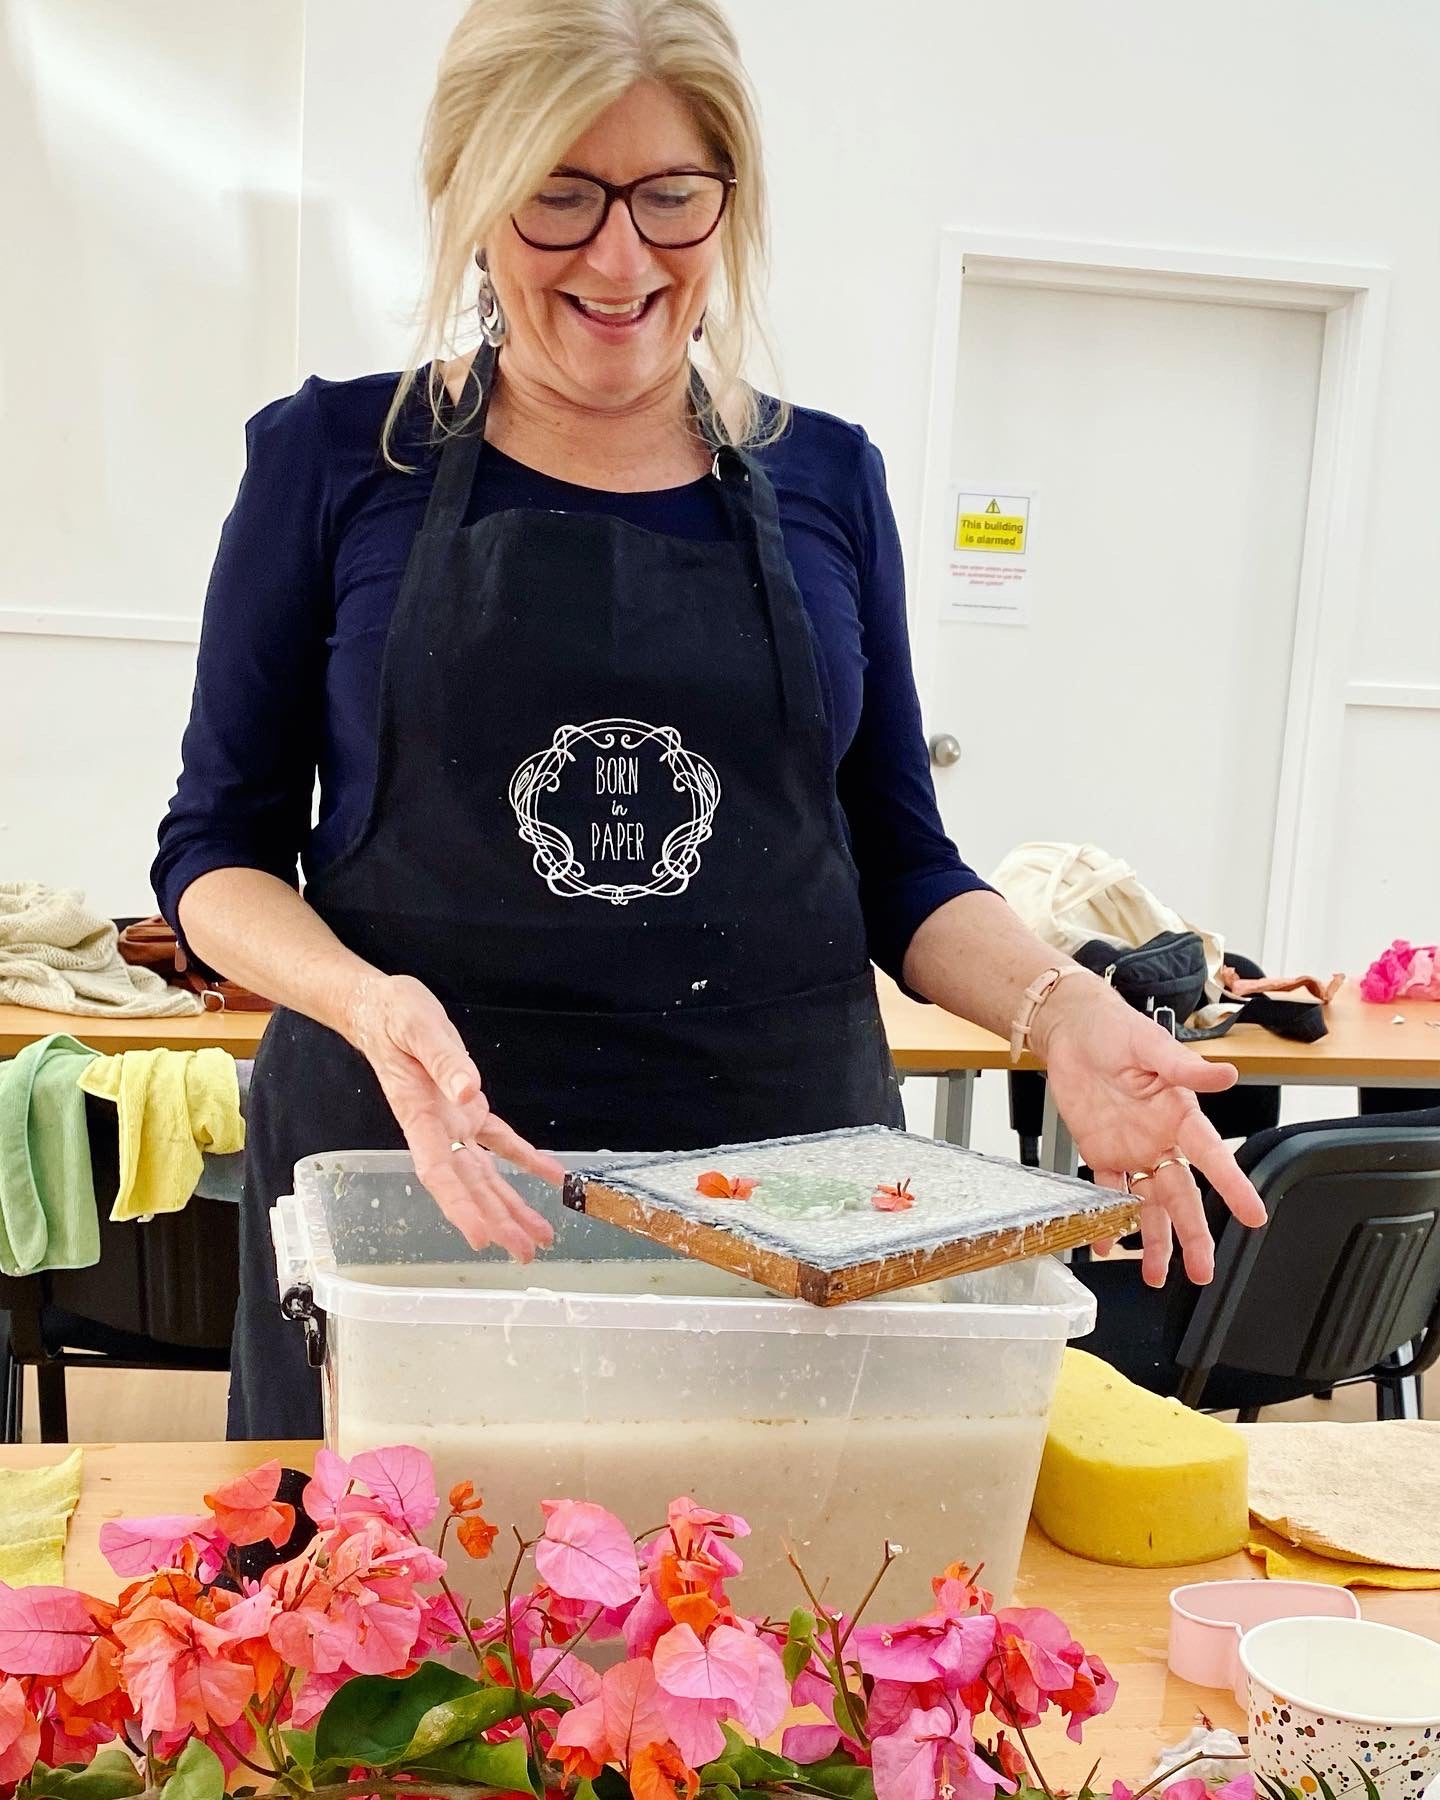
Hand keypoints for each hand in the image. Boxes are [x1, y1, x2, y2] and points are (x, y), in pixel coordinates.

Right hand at [344, 972, 561, 1260]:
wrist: (380, 1008)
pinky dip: (525, 1159)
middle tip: (525, 1253)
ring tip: (540, 1235)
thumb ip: (443, 1058)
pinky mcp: (467, 1108)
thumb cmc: (392, 1016)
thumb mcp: (417, 1027)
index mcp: (419, 1115)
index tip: (479, 1237)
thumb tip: (468, 1090)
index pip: (439, 1171)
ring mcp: (453, 1121)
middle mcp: (437, 1129)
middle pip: (468, 1185)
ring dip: (511, 1204)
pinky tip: (550, 1176)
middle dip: (496, 1220)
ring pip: (486, 1173)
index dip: (459, 1206)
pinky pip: (500, 1140)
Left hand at [1037, 982, 1266, 1286]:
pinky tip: (1108, 1245)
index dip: (1234, 1187)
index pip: (1213, 1157)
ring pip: (1149, 1205)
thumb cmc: (1114, 1029)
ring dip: (1154, 1240)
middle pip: (1182, 1196)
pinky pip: (1108, 1193)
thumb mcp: (1150, 1044)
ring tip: (1156, 1275)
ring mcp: (1132, 1150)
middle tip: (1205, 1270)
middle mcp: (1161, 1139)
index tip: (1254, 1216)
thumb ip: (1185, 1067)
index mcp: (1180, 1114)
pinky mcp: (1102, 1152)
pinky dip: (1109, 1220)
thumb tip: (1226, 1074)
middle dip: (1194, 1234)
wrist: (1070, 1029)